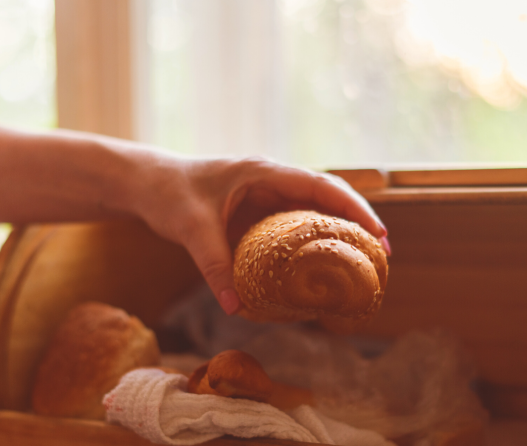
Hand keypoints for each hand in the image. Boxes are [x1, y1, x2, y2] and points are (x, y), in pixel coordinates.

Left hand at [128, 156, 388, 314]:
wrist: (145, 183)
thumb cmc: (167, 192)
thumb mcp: (190, 227)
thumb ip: (213, 264)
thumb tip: (236, 307)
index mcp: (264, 172)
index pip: (321, 186)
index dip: (353, 208)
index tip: (377, 233)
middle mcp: (271, 181)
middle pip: (327, 197)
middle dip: (357, 221)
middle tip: (382, 253)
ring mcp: (265, 196)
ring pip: (313, 211)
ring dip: (338, 232)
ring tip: (361, 261)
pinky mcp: (256, 212)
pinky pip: (293, 225)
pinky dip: (312, 243)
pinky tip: (320, 266)